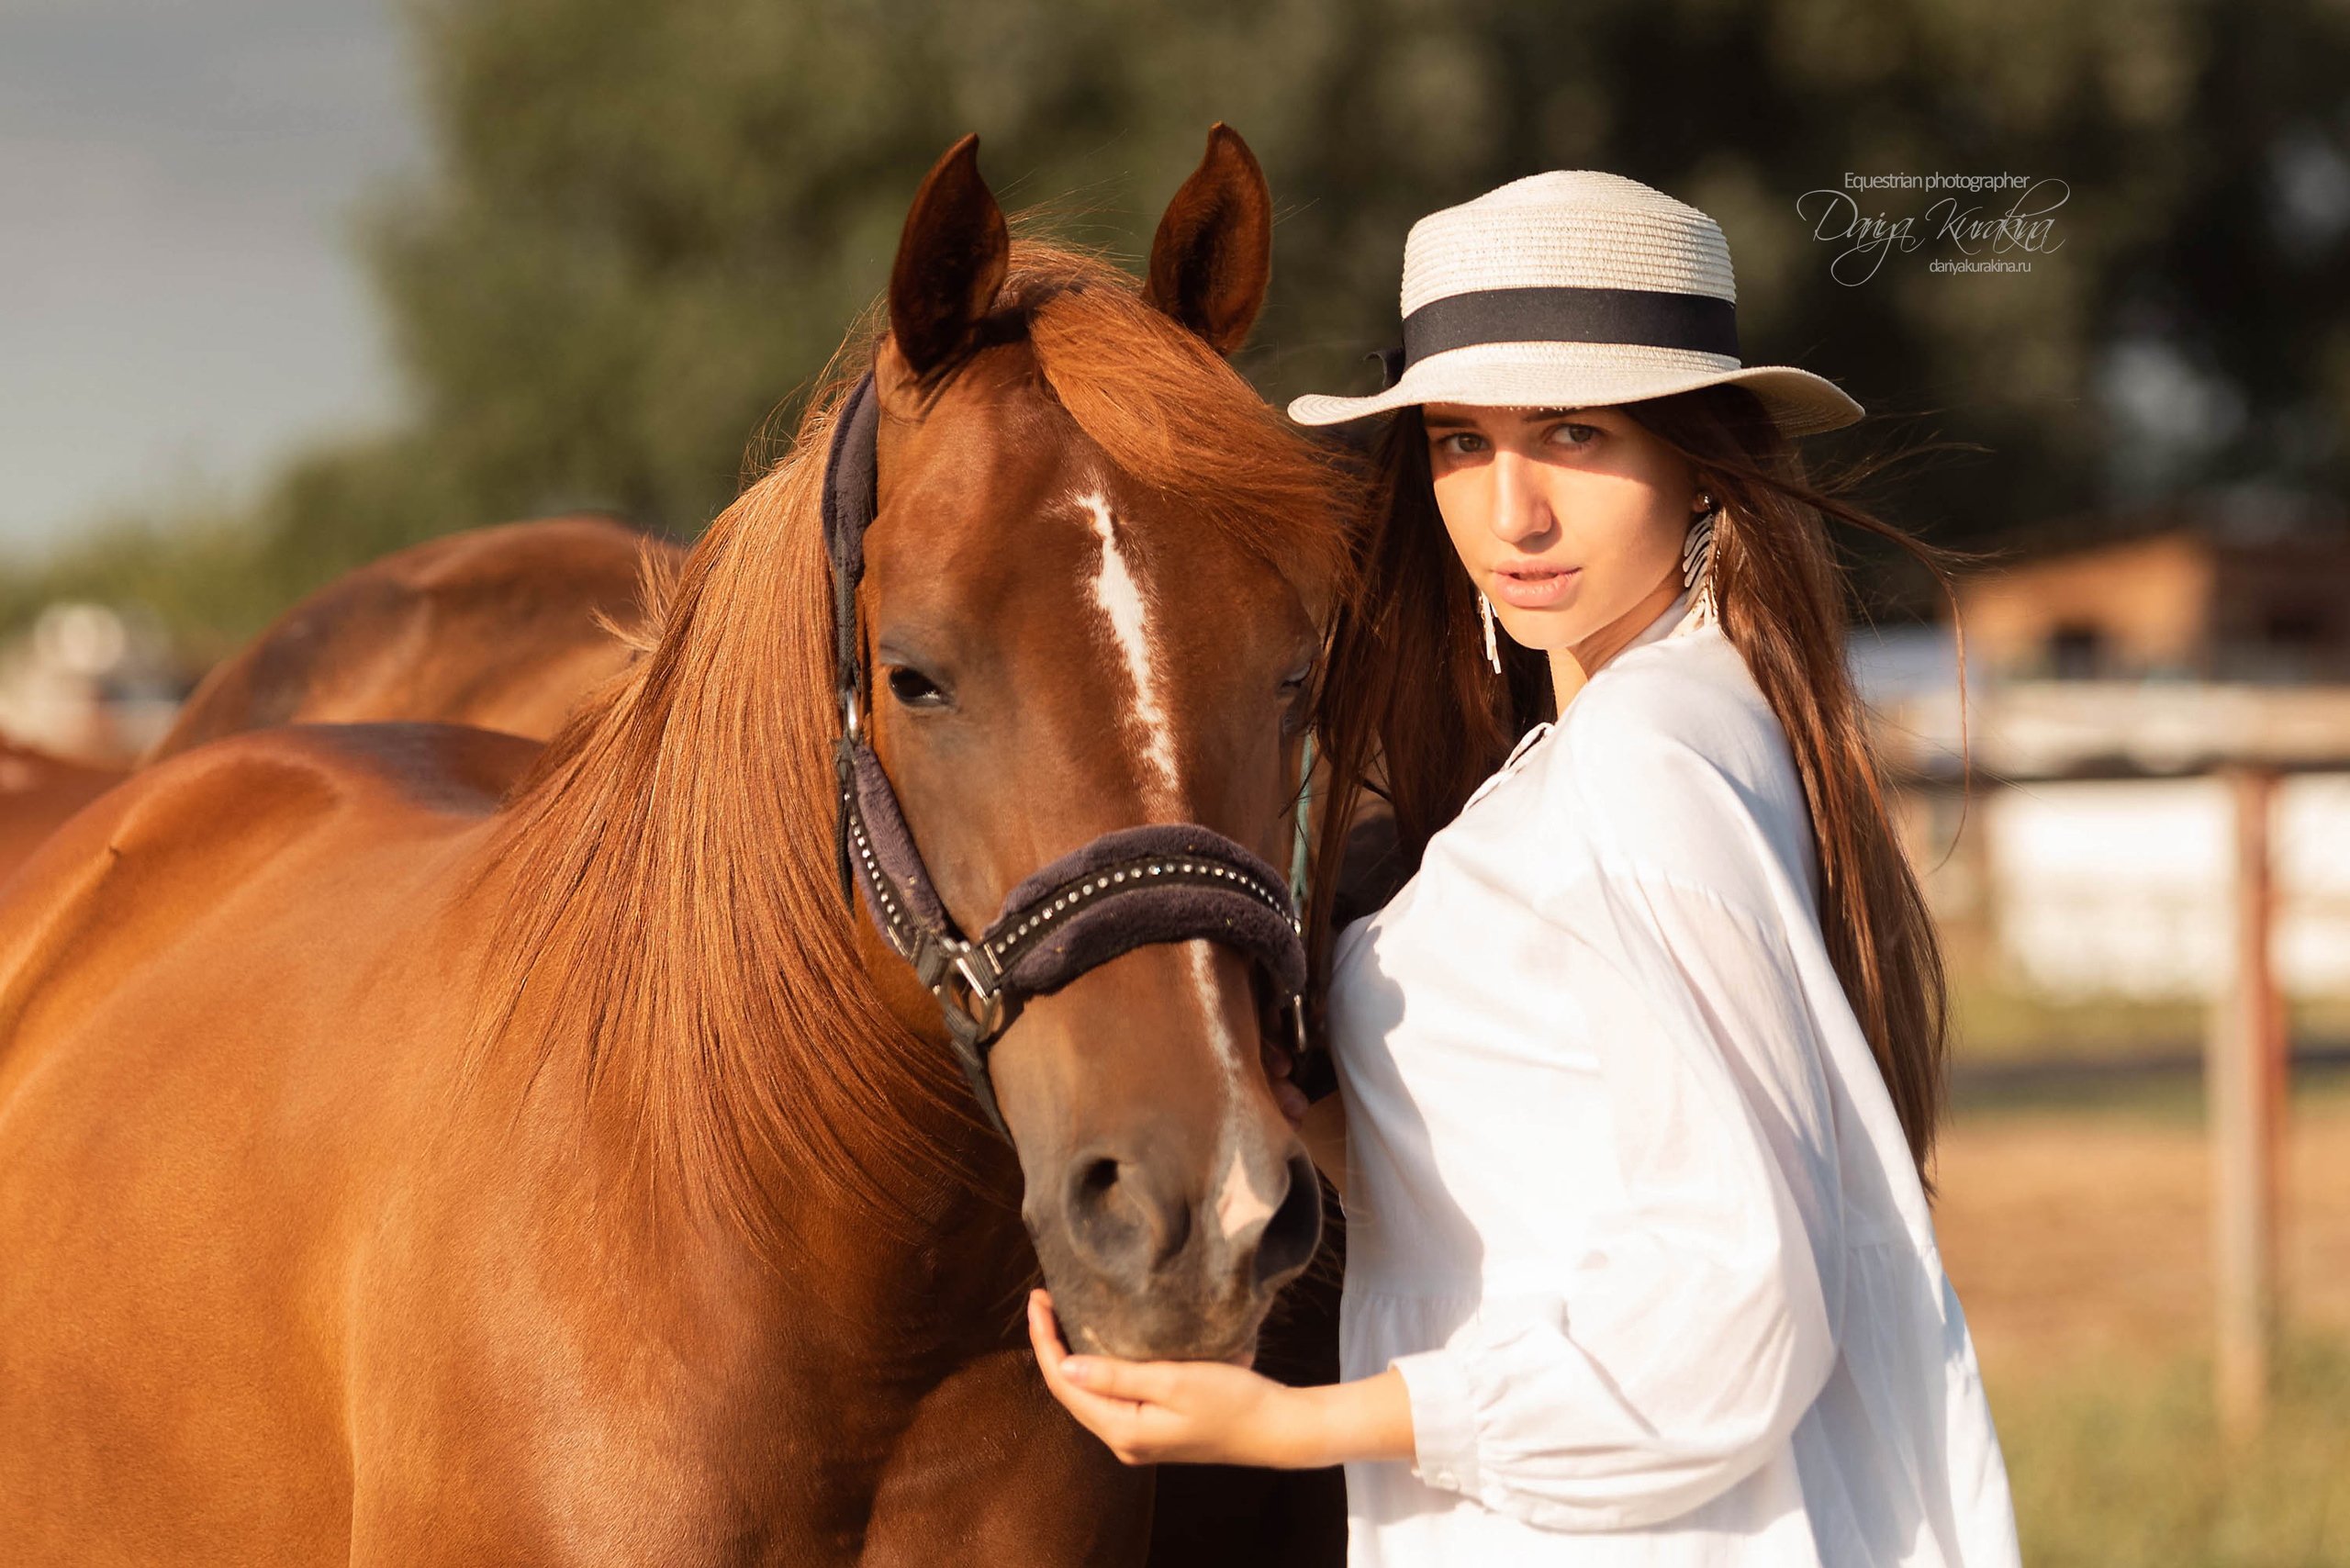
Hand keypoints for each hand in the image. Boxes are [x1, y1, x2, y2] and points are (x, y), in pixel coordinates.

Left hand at [1027, 1290, 1325, 1467]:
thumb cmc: (1233, 1401)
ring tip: (1063, 1315)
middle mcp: (1124, 1441)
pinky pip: (1111, 1397)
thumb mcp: (1174, 1380)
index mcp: (1123, 1431)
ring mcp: (1138, 1439)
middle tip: (1045, 1299)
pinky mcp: (1154, 1430)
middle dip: (1052, 1345)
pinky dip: (1098, 1368)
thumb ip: (1117, 1376)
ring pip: (1089, 1395)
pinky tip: (1100, 1343)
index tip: (1038, 1299)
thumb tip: (1065, 1367)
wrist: (1277, 1430)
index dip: (1045, 1341)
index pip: (1065, 1384)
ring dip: (1073, 1355)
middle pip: (1071, 1391)